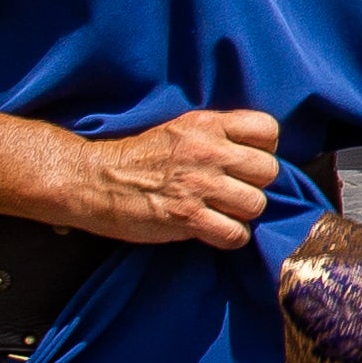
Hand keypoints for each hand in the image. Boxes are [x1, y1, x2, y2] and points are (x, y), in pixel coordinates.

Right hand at [64, 106, 280, 247]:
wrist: (93, 180)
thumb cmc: (139, 157)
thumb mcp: (180, 130)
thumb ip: (219, 135)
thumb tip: (258, 154)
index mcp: (207, 124)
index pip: (267, 130)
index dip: (264, 150)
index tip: (245, 163)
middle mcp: (208, 151)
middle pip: (268, 171)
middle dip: (254, 185)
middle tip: (232, 192)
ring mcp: (198, 185)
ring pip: (256, 204)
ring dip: (241, 214)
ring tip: (219, 212)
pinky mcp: (187, 217)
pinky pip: (235, 234)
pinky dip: (229, 238)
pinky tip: (212, 231)